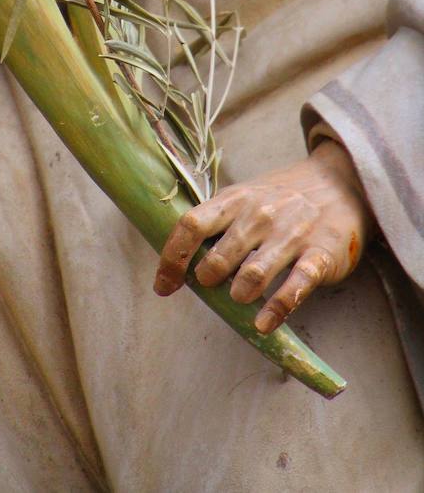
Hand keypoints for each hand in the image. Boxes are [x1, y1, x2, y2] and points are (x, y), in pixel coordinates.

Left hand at [154, 140, 373, 332]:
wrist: (341, 182)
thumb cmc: (281, 197)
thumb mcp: (244, 196)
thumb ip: (215, 223)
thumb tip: (178, 261)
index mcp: (234, 200)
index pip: (191, 226)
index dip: (171, 258)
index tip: (164, 285)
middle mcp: (260, 215)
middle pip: (219, 256)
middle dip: (208, 278)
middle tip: (213, 285)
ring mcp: (291, 235)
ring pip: (253, 274)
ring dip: (239, 293)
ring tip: (239, 297)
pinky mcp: (320, 255)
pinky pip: (296, 286)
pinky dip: (277, 310)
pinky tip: (264, 324)